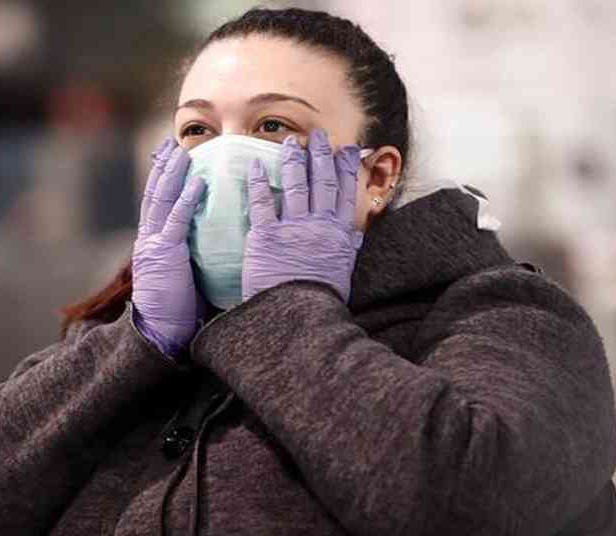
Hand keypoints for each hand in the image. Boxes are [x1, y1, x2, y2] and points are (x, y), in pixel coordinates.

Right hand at [131, 137, 209, 356]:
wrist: (160, 334)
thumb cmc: (179, 312)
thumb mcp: (185, 277)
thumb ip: (194, 256)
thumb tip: (219, 244)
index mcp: (154, 244)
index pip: (157, 204)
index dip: (163, 179)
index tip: (171, 157)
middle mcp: (149, 240)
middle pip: (155, 193)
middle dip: (164, 166)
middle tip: (172, 143)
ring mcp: (154, 245)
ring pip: (161, 199)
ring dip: (173, 173)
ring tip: (182, 151)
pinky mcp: (164, 255)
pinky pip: (176, 221)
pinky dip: (186, 199)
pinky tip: (198, 182)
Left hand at [242, 127, 363, 304]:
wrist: (296, 318)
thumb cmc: (320, 300)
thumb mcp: (342, 273)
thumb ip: (347, 249)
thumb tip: (358, 234)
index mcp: (339, 235)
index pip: (345, 193)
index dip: (346, 168)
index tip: (347, 149)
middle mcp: (319, 226)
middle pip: (322, 182)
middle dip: (321, 155)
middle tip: (318, 136)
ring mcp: (293, 229)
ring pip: (296, 185)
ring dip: (294, 160)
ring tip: (290, 142)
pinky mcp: (266, 236)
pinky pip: (262, 203)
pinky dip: (260, 182)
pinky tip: (257, 166)